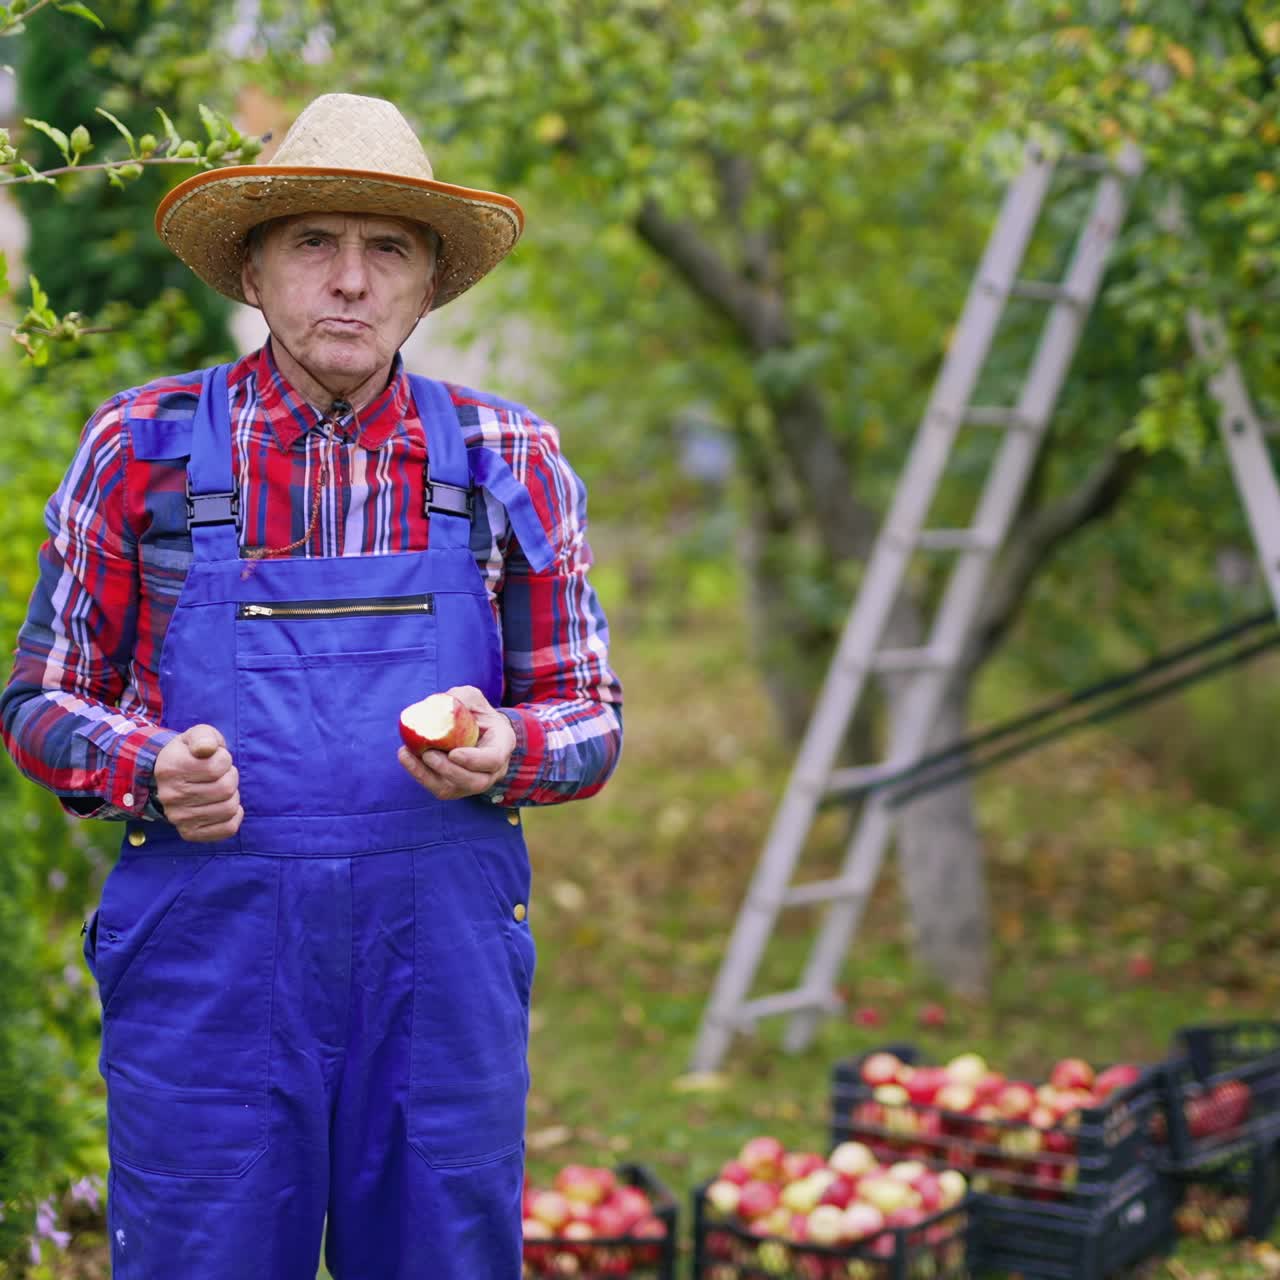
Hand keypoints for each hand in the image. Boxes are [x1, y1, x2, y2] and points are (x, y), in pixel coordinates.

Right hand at [153, 724, 242, 841]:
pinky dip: (234, 816)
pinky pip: (227, 829)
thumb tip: (207, 748)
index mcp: (170, 768)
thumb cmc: (192, 753)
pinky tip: (224, 804)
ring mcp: (178, 818)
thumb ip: (204, 736)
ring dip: (232, 795)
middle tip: (221, 774)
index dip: (224, 759)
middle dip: (230, 777)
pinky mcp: (189, 833)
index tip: (216, 758)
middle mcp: (170, 796)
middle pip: (226, 789)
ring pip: (229, 808)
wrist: (172, 777)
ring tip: (220, 788)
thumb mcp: (197, 735)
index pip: (218, 766)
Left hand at [397, 685, 515, 800]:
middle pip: (475, 782)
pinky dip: (419, 774)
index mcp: (502, 746)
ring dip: (427, 775)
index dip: (474, 760)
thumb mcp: (472, 698)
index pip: (493, 760)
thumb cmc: (475, 711)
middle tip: (428, 754)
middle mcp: (492, 771)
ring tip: (408, 755)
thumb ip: (461, 698)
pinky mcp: (455, 787)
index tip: (453, 753)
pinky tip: (406, 757)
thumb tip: (439, 704)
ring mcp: (474, 782)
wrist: (475, 728)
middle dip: (449, 772)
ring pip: (453, 789)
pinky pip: (438, 787)